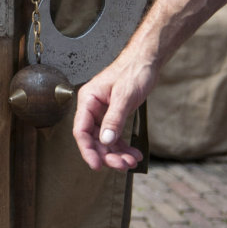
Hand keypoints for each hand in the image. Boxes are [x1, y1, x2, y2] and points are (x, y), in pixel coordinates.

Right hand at [72, 54, 154, 171]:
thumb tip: (105, 141)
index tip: (96, 165)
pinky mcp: (114, 115)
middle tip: (122, 165)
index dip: (87, 149)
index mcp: (88, 100)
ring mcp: (103, 113)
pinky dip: (124, 147)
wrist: (146, 61)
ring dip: (117, 153)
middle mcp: (92, 108)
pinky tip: (134, 153)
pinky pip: (115, 136)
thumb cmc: (132, 72)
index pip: (81, 130)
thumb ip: (114, 120)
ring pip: (105, 140)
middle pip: (93, 138)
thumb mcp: (124, 97)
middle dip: (107, 154)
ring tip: (131, 161)